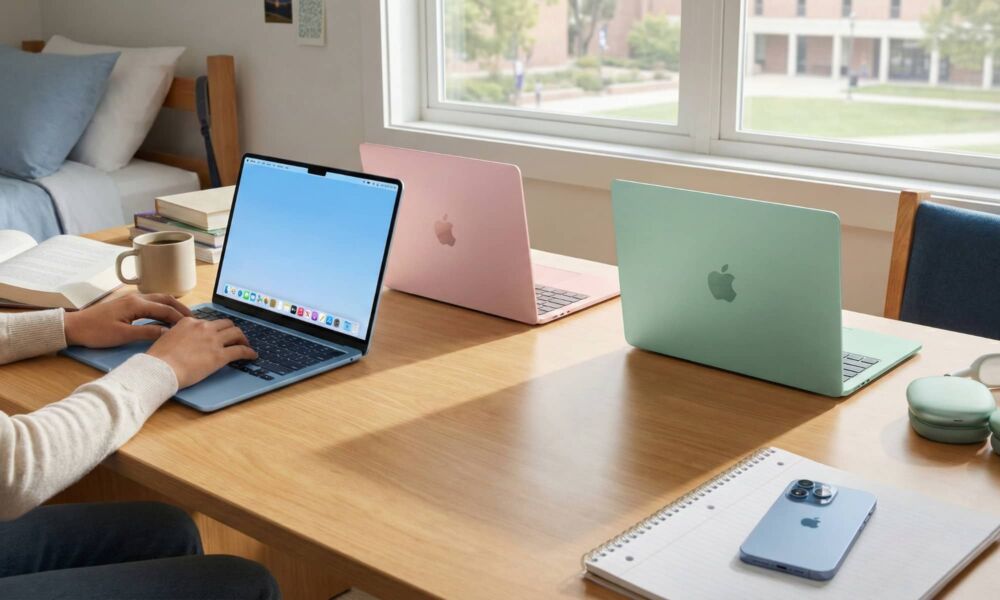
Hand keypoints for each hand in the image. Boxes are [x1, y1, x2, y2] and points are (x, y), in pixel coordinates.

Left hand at [64, 294, 192, 347]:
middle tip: (193, 319)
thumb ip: (147, 332)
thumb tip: (168, 333)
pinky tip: (165, 315)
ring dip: (172, 306)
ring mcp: (131, 299)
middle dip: (180, 308)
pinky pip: (151, 302)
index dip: (180, 318)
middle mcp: (135, 298)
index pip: (165, 309)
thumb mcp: (123, 335)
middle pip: (165, 299)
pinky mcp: (126, 303)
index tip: (192, 326)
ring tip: (183, 316)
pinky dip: (162, 306)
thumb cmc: (96, 332)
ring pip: (158, 298)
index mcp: (136, 304)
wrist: (73, 327)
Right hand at [146, 317, 256, 387]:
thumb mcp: (167, 337)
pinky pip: (240, 351)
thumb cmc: (158, 358)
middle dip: (232, 330)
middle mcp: (203, 327)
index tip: (218, 333)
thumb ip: (179, 334)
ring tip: (245, 345)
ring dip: (242, 339)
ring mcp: (213, 340)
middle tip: (235, 338)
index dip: (215, 328)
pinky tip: (252, 356)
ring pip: (236, 333)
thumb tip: (183, 340)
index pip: (208, 322)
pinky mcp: (220, 356)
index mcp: (189, 322)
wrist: (159, 369)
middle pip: (226, 324)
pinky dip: (249, 352)